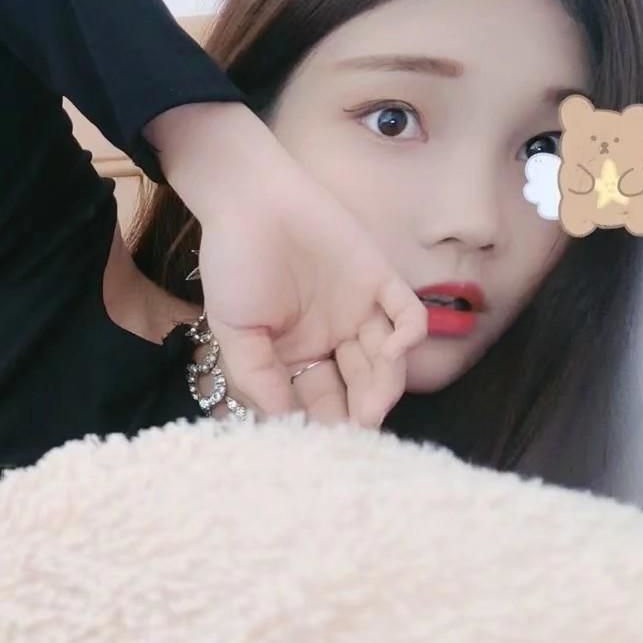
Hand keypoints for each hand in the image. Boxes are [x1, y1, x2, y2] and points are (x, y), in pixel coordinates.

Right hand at [147, 102, 424, 424]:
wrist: (249, 198)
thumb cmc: (234, 262)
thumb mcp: (233, 329)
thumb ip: (257, 377)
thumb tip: (283, 422)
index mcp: (295, 354)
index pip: (317, 401)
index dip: (325, 424)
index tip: (328, 444)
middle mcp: (331, 338)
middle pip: (356, 386)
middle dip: (359, 412)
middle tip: (359, 429)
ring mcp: (359, 310)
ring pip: (385, 359)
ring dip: (385, 384)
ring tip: (375, 405)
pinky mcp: (380, 280)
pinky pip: (408, 314)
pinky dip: (409, 334)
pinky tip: (394, 348)